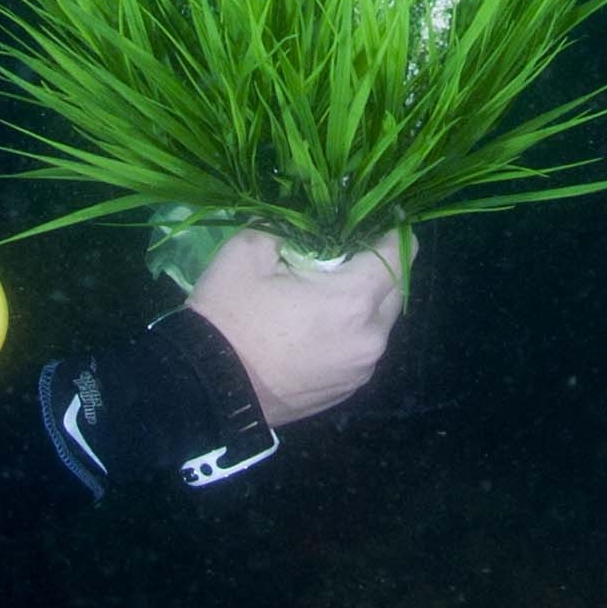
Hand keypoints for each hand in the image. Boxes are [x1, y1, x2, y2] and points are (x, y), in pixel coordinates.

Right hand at [181, 227, 404, 428]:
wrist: (205, 390)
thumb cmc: (228, 316)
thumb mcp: (249, 250)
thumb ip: (290, 224)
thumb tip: (309, 217)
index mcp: (355, 300)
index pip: (401, 251)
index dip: (389, 228)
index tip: (367, 217)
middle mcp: (371, 337)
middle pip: (396, 287)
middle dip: (376, 265)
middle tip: (339, 254)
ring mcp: (361, 369)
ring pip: (380, 321)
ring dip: (364, 301)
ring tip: (324, 292)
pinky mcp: (346, 390)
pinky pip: (362, 349)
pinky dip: (350, 331)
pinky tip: (316, 327)